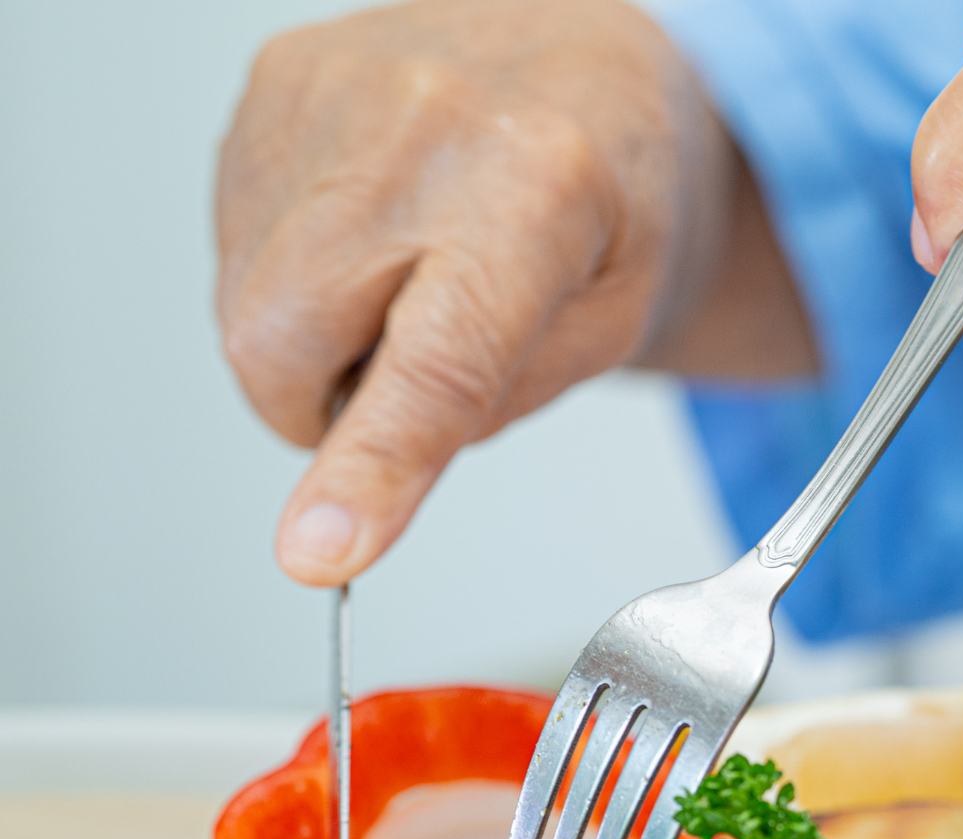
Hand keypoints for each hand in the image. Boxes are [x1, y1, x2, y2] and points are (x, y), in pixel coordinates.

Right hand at [218, 0, 806, 585]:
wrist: (594, 57)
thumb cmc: (620, 188)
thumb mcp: (616, 321)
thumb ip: (497, 402)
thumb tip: (363, 496)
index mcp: (541, 185)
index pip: (438, 359)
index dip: (374, 466)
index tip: (319, 552)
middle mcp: (423, 123)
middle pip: (290, 343)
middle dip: (333, 407)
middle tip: (425, 364)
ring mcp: (330, 91)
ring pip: (247, 307)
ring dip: (316, 339)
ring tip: (415, 272)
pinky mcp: (273, 81)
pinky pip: (235, 242)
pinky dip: (298, 274)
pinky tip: (376, 230)